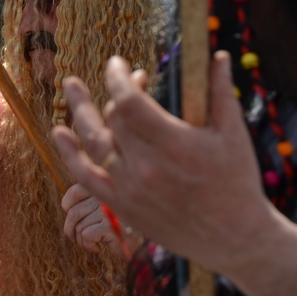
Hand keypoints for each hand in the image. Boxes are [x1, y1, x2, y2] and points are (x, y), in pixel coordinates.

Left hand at [54, 51, 270, 276]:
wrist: (235, 240)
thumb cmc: (238, 183)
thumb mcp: (234, 134)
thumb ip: (220, 92)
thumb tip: (218, 56)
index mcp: (174, 145)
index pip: (129, 101)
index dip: (119, 77)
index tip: (119, 63)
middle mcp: (146, 166)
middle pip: (114, 117)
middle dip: (118, 91)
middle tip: (133, 80)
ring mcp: (130, 188)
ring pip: (94, 141)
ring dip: (80, 111)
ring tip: (71, 85)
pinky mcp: (122, 205)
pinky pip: (86, 176)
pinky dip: (70, 153)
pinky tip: (59, 132)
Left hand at [62, 183, 118, 253]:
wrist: (144, 245)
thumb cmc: (121, 227)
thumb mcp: (105, 209)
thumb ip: (89, 202)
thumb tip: (66, 209)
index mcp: (104, 188)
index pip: (74, 191)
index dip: (67, 206)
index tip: (73, 219)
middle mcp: (106, 196)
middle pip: (73, 213)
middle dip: (70, 230)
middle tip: (79, 239)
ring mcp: (108, 210)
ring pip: (78, 227)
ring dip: (81, 241)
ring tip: (93, 244)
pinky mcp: (110, 226)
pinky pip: (86, 236)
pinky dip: (88, 245)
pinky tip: (98, 248)